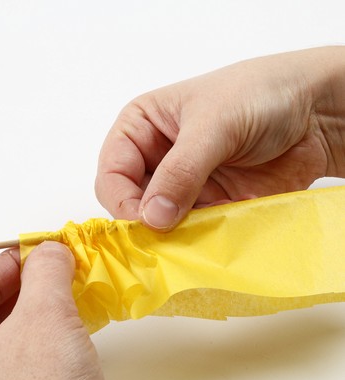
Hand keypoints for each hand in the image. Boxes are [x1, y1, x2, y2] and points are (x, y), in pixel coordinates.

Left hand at [0, 243, 147, 379]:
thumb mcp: (48, 313)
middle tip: (55, 274)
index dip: (10, 261)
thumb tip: (49, 251)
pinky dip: (34, 346)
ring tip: (62, 302)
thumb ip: (46, 269)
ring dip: (31, 317)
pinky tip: (61, 341)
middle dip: (23, 290)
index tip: (40, 251)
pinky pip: (10, 369)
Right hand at [95, 46, 344, 229]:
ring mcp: (181, 184)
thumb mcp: (214, 125)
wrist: (315, 111)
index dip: (122, 200)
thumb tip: (153, 218)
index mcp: (141, 128)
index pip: (112, 173)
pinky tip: (222, 225)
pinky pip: (192, 230)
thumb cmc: (260, 95)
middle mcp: (155, 158)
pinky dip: (203, 235)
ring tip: (203, 227)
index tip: (145, 222)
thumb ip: (181, 172)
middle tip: (170, 234)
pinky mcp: (207, 204)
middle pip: (132, 202)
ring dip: (178, 231)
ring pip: (161, 222)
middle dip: (149, 220)